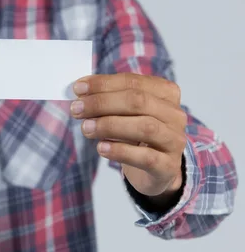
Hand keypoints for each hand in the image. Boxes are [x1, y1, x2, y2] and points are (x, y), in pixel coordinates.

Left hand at [71, 73, 187, 197]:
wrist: (157, 170)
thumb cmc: (137, 136)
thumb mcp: (125, 114)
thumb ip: (108, 100)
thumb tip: (80, 91)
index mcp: (165, 93)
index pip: (133, 82)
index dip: (103, 84)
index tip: (78, 88)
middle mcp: (174, 115)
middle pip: (138, 101)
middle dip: (102, 103)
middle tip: (76, 109)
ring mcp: (174, 141)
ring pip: (145, 127)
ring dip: (110, 125)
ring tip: (86, 128)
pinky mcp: (168, 166)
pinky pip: (146, 157)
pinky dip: (121, 151)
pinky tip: (101, 148)